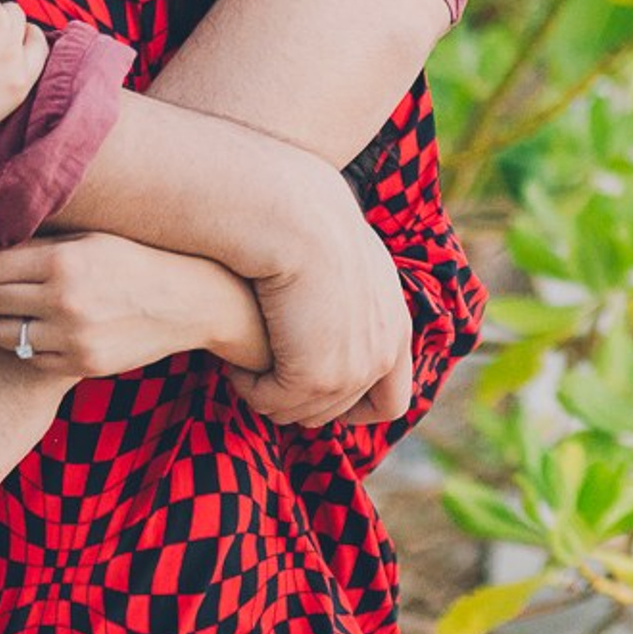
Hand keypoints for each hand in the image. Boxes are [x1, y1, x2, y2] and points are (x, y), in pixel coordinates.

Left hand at [0, 231, 269, 379]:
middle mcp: (63, 298)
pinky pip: (27, 358)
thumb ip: (40, 241)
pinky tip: (58, 330)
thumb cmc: (137, 259)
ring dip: (6, 322)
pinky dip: (33, 346)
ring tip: (34, 310)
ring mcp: (71, 336)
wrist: (194, 299)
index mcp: (63, 258)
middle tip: (3, 285)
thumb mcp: (93, 239)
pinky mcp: (79, 365)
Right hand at [231, 187, 413, 428]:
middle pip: (341, 413)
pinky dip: (252, 388)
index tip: (316, 392)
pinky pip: (274, 404)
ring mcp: (354, 369)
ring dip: (274, 395)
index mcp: (397, 330)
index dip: (354, 407)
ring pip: (304, 413)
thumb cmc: (314, 230)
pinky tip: (235, 361)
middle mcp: (384, 354)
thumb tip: (333, 322)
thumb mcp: (351, 266)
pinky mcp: (316, 375)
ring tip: (250, 364)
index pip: (392, 402)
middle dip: (303, 402)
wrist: (300, 220)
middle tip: (269, 378)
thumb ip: (356, 300)